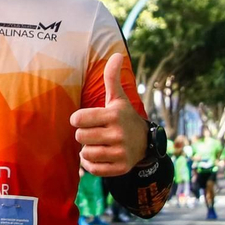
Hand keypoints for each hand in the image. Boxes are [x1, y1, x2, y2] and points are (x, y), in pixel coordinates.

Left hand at [70, 54, 147, 176]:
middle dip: (84, 135)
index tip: (85, 119)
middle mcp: (118, 134)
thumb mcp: (118, 98)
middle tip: (94, 132)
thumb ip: (112, 78)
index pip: (78, 119)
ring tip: (98, 144)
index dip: (78, 119)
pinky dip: (91, 164)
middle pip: (80, 137)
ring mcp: (120, 152)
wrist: (146, 143)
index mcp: (114, 115)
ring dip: (87, 150)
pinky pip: (93, 169)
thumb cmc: (124, 117)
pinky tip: (100, 156)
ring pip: (85, 154)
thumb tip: (116, 54)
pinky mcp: (120, 168)